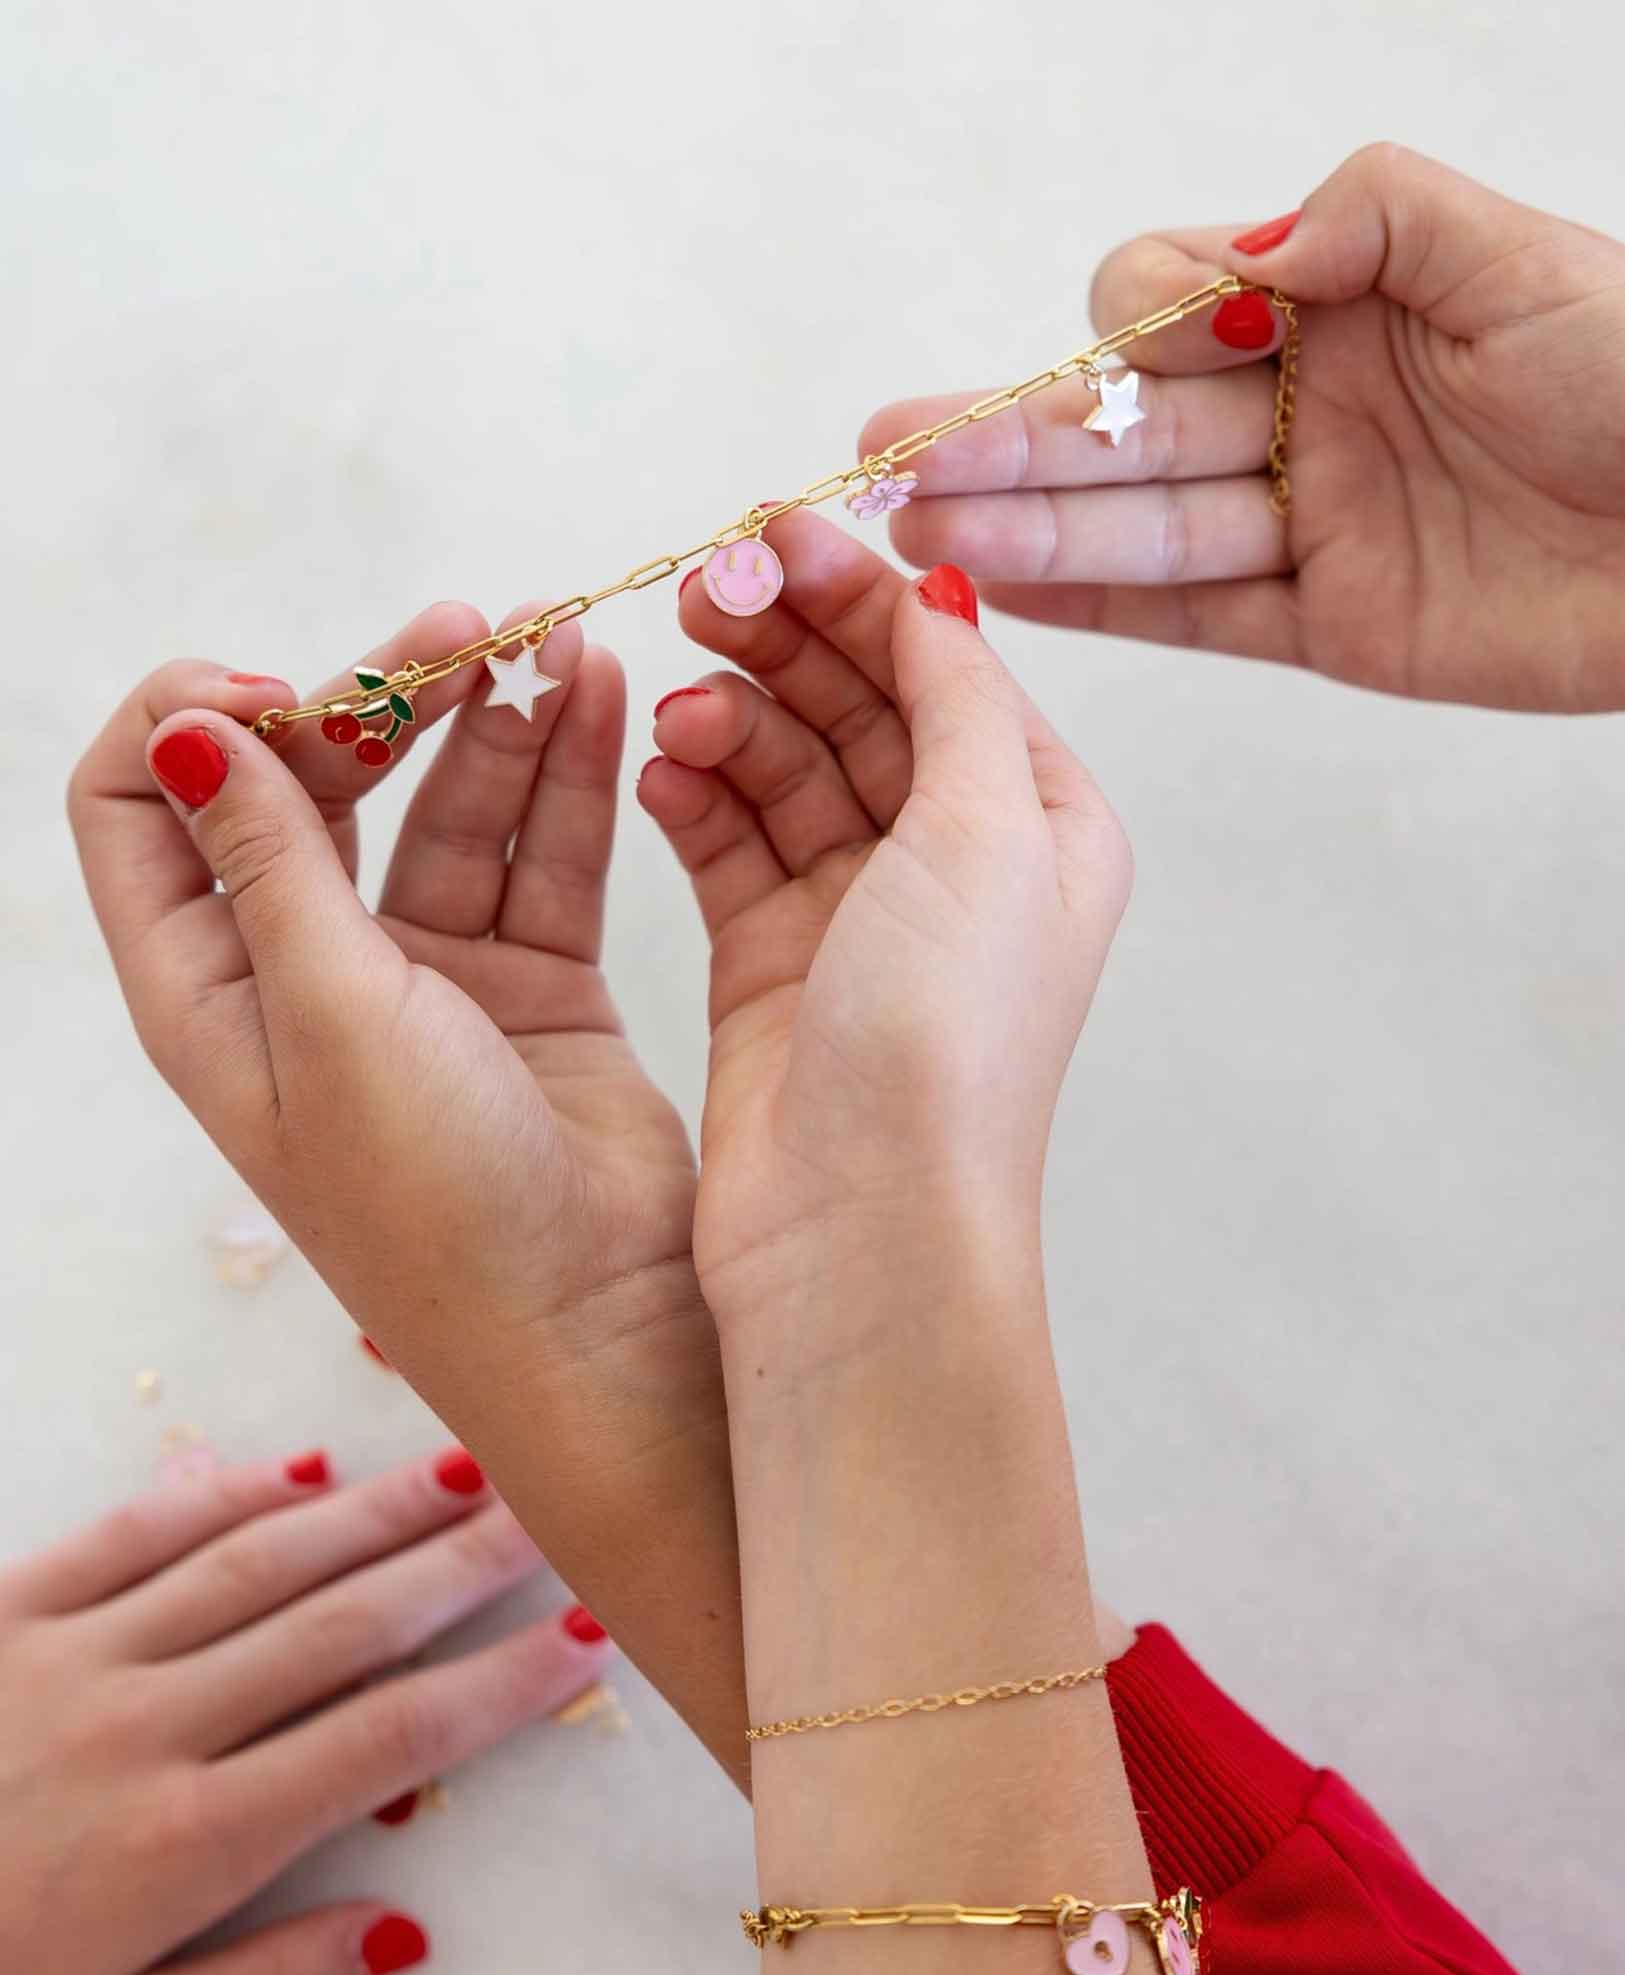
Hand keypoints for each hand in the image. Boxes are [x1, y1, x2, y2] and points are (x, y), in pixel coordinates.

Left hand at [0, 1448, 609, 1974]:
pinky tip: (287, 1470)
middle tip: (548, 1508)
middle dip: (458, 1565)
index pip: (386, 1744)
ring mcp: (66, 1660)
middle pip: (340, 1627)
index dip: (495, 1686)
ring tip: (458, 1468)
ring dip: (366, 1513)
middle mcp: (143, 1729)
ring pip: (251, 1564)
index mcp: (184, 1845)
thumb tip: (405, 1930)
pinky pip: (123, 1538)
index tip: (577, 1639)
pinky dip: (213, 1498)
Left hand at [68, 609, 741, 1765]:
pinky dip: (565, 776)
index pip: (138, 810)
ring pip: (441, 809)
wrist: (597, 1328)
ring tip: (556, 642)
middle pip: (308, 786)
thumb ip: (268, 863)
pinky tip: (596, 698)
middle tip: (458, 634)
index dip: (194, 722)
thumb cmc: (438, 1210)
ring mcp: (426, 979)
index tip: (290, 690)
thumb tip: (181, 727)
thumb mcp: (329, 1020)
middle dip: (374, 699)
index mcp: (210, 991)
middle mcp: (306, 975)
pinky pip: (539, 853)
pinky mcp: (533, 985)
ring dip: (489, 721)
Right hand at [639, 517, 1131, 1317]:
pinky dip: (694, 798)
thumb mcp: (986, 834)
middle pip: (862, 707)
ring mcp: (862, 916)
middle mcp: (957, 865)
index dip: (861, 592)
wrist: (862, 1230)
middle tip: (699, 591)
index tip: (772, 527)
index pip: (945, 667)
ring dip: (731, 719)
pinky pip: (729, 845)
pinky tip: (657, 769)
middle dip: (784, 642)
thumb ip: (957, 694)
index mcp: (1039, 825)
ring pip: (787, 769)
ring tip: (677, 708)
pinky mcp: (774, 965)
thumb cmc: (947, 1038)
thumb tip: (936, 590)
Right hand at [860, 143, 1624, 714]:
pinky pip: (1197, 612)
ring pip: (1142, 523)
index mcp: (1336, 304)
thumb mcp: (1517, 259)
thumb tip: (1241, 252)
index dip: (1126, 324)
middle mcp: (1303, 408)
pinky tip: (1008, 593)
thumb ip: (1370, 220)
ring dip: (1028, 531)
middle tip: (888, 454)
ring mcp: (1309, 521)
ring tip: (921, 534)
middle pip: (1126, 423)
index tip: (1133, 343)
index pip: (1170, 300)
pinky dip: (1104, 606)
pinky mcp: (1330, 623)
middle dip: (1007, 436)